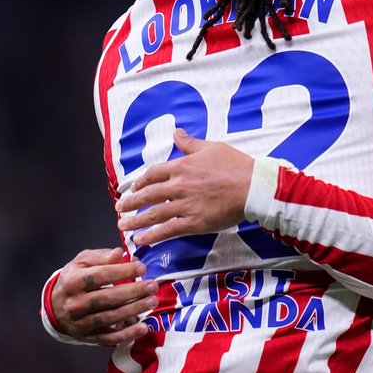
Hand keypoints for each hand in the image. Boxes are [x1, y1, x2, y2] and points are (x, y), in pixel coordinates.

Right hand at [50, 247, 158, 344]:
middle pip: (108, 298)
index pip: (101, 276)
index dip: (123, 272)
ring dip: (134, 310)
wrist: (56, 306)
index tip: (142, 268)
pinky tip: (143, 327)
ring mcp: (82, 322)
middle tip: (153, 286)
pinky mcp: (88, 336)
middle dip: (133, 292)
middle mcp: (75, 303)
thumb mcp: (82, 262)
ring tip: (152, 301)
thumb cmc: (75, 278)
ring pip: (111, 317)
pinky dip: (127, 334)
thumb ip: (100, 256)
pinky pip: (110, 337)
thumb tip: (119, 253)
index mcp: (73, 282)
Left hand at [115, 129, 253, 246]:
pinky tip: (140, 240)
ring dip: (135, 220)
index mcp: (182, 166)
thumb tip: (176, 133)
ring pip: (153, 214)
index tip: (132, 188)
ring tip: (122, 225)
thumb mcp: (211, 147)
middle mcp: (179, 186)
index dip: (140, 182)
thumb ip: (190, 144)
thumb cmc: (236, 165)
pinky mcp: (194, 223)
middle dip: (130, 202)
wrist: (253, 186)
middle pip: (147, 195)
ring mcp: (185, 205)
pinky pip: (167, 230)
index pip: (153, 174)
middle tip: (119, 207)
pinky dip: (151, 236)